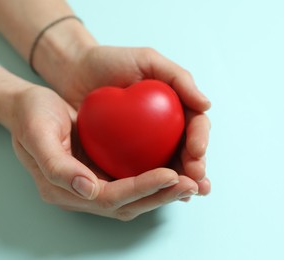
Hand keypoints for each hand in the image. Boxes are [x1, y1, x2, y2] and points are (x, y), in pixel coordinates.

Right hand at [9, 86, 197, 219]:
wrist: (28, 107)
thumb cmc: (30, 116)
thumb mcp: (36, 133)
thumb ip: (57, 166)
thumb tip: (87, 189)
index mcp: (63, 189)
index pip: (110, 197)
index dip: (142, 189)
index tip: (170, 174)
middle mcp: (82, 192)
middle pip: (128, 204)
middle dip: (162, 196)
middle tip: (192, 184)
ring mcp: (93, 184)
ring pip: (135, 198)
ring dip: (164, 192)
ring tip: (192, 182)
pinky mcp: (103, 172)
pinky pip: (134, 181)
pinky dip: (156, 180)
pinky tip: (177, 170)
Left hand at [49, 46, 211, 194]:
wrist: (77, 71)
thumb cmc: (112, 61)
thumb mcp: (148, 60)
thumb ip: (179, 78)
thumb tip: (206, 105)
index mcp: (176, 106)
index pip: (195, 125)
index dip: (200, 139)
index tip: (196, 151)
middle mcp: (166, 127)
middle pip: (187, 150)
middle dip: (195, 167)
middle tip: (196, 179)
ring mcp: (147, 143)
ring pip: (169, 165)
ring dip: (180, 181)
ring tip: (186, 194)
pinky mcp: (126, 154)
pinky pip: (141, 170)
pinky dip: (152, 183)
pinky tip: (159, 194)